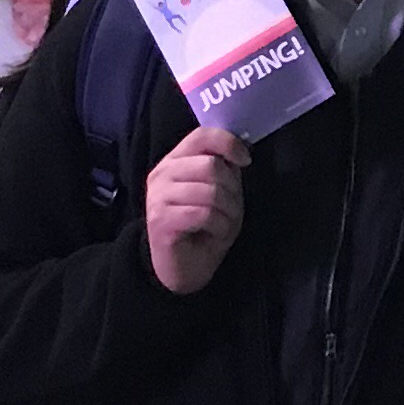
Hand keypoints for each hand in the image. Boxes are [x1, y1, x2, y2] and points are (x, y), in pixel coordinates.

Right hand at [144, 127, 250, 295]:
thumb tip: (239, 151)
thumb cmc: (203, 229)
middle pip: (211, 165)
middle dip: (232, 191)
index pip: (202, 135)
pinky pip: (204, 214)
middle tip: (230, 210)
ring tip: (222, 225)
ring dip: (228, 212)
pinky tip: (212, 234)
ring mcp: (158, 197)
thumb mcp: (221, 193)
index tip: (245, 161)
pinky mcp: (161, 220)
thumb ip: (224, 170)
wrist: (183, 269)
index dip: (228, 143)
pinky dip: (218, 227)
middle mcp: (162, 174)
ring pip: (210, 191)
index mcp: (175, 161)